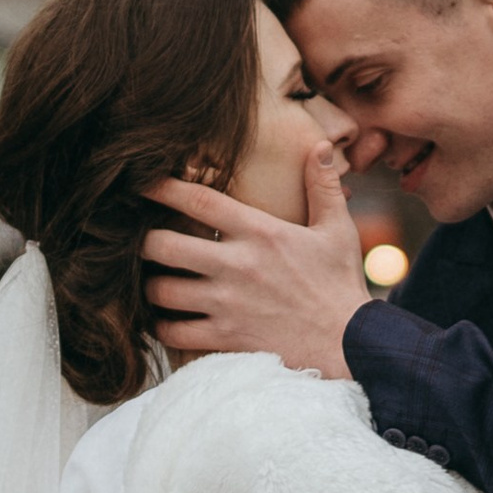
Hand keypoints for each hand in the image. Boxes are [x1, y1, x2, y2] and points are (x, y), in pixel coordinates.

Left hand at [142, 143, 363, 379]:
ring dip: (151, 286)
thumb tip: (318, 146)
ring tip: (156, 282)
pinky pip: (173, 332)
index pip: (199, 200)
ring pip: (160, 291)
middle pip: (161, 245)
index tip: (141, 183)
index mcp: (260, 233)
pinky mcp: (225, 338)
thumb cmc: (340, 286)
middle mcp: (237, 266)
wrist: (351, 345)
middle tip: (144, 242)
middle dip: (144, 242)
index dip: (163, 187)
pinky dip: (163, 326)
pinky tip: (169, 320)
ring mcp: (227, 304)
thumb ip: (323, 186)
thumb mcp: (338, 230)